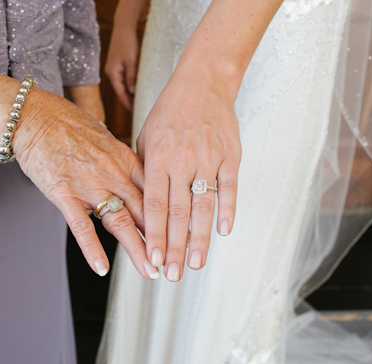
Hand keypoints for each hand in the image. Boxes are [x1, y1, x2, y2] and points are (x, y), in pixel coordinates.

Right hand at [15, 87, 157, 278]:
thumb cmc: (66, 123)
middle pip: (145, 211)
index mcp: (124, 159)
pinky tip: (101, 267)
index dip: (172, 215)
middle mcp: (112, 173)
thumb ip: (122, 160)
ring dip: (137, 249)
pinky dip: (92, 248)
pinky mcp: (64, 193)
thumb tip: (136, 172)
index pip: (156, 192)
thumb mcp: (105, 138)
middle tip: (176, 259)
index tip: (184, 232)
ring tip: (151, 270)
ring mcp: (89, 184)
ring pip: (120, 221)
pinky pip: (81, 225)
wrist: (34, 114)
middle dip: (163, 239)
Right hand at [105, 25, 139, 109]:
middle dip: (128, 100)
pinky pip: (122, 78)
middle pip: (120, 90)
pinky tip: (134, 88)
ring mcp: (113, 68)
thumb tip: (132, 92)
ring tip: (137, 101)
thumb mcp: (132, 62)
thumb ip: (131, 78)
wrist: (123, 28)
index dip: (127, 103)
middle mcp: (110, 72)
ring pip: (121, 85)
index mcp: (113, 73)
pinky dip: (128, 85)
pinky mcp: (116, 64)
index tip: (134, 112)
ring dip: (128, 93)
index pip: (120, 93)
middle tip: (137, 109)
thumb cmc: (128, 44)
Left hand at [138, 70, 240, 281]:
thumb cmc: (169, 112)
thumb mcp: (146, 137)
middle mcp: (183, 161)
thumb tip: (140, 206)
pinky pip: (229, 188)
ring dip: (200, 238)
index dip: (153, 235)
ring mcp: (209, 159)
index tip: (151, 259)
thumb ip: (145, 171)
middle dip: (173, 247)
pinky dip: (228, 210)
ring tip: (195, 264)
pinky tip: (224, 233)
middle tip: (172, 274)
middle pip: (177, 213)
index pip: (154, 205)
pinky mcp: (231, 155)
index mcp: (158, 158)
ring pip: (204, 206)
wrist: (204, 83)